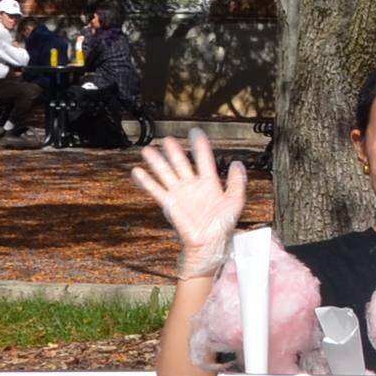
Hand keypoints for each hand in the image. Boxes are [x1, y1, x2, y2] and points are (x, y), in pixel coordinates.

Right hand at [132, 131, 249, 276]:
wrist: (210, 244)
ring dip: (157, 162)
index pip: (204, 160)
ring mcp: (180, 194)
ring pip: (166, 173)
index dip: (200, 146)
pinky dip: (146, 181)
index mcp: (209, 183)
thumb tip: (237, 163)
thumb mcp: (235, 201)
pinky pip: (156, 190)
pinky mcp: (170, 204)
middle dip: (174, 151)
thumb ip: (237, 182)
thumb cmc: (223, 226)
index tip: (195, 132)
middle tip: (167, 139)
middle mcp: (192, 186)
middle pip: (181, 163)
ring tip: (148, 150)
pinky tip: (137, 172)